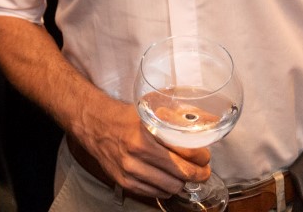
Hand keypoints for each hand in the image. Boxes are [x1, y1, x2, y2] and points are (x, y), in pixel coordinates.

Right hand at [74, 96, 210, 198]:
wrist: (95, 125)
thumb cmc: (124, 116)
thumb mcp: (150, 109)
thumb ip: (176, 117)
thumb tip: (208, 120)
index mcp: (146, 132)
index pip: (185, 151)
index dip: (201, 157)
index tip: (204, 156)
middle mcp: (137, 153)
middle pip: (181, 173)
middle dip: (198, 174)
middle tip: (202, 170)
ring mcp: (130, 170)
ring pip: (171, 187)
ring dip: (182, 182)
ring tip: (184, 174)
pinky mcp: (125, 182)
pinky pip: (155, 193)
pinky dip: (166, 188)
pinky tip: (167, 179)